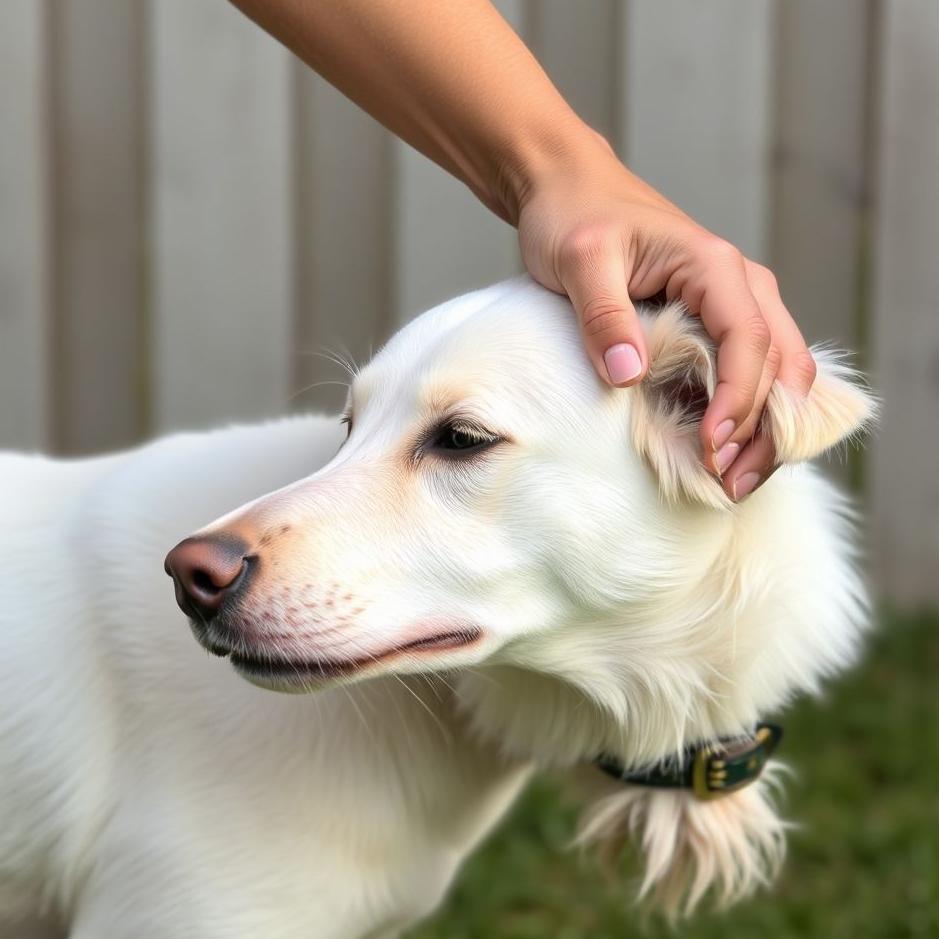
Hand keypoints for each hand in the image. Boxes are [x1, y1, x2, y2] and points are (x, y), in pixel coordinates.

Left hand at [516, 137, 816, 500]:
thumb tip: (630, 375)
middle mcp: (740, 287)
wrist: (568, 190)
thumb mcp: (579, 260)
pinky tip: (719, 453)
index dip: (740, 400)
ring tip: (731, 483)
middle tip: (729, 486)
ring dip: (763, 431)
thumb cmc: (572, 216)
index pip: (749, 342)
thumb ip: (604, 316)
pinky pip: (748, 374)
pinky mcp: (714, 324)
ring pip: (778, 375)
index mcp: (714, 267)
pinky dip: (745, 416)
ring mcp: (732, 306)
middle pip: (782, 367)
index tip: (712, 448)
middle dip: (763, 431)